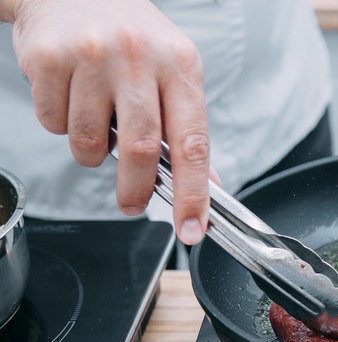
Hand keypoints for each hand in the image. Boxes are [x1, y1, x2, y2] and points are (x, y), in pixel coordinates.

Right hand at [7, 0, 210, 244]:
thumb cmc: (132, 36)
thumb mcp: (174, 71)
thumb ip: (188, 128)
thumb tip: (208, 186)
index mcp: (181, 65)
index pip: (194, 142)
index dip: (195, 193)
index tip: (193, 228)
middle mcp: (140, 57)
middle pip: (141, 149)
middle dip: (136, 190)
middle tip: (132, 204)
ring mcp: (92, 56)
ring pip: (89, 142)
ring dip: (92, 151)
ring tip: (96, 123)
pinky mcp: (49, 59)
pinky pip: (53, 123)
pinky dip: (61, 125)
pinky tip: (71, 95)